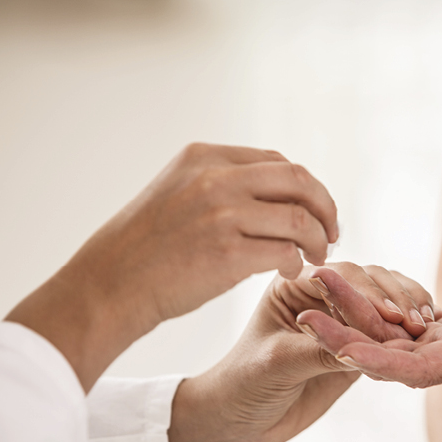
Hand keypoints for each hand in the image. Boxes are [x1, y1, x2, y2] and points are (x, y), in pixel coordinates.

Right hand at [8, 143, 338, 390]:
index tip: (316, 210)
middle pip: (298, 180)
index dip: (306, 186)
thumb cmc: (145, 247)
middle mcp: (214, 178)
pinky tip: (288, 271)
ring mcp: (221, 214)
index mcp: (204, 157)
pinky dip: (296, 262)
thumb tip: (277, 193)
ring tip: (316, 256)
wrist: (110, 284)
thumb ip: (220, 183)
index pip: (277, 161)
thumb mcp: (176, 191)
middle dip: (325, 207)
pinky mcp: (227, 254)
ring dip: (318, 239)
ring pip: (300, 218)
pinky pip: (286, 252)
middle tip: (332, 233)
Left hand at [168, 262, 435, 441]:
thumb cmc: (246, 384)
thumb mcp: (279, 363)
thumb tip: (364, 343)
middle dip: (393, 297)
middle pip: (368, 279)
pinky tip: (425, 334)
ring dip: (407, 307)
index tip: (388, 313)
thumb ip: (319, 349)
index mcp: (293, 283)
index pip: (338, 275)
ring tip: (422, 328)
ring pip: (385, 298)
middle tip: (412, 322)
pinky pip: (390, 327)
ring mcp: (343, 315)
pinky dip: (408, 328)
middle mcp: (321, 293)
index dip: (366, 291)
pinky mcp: (359, 340)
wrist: (244, 419)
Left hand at [299, 259, 441, 387]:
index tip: (336, 348)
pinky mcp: (434, 333)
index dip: (373, 359)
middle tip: (301, 308)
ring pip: (381, 335)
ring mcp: (436, 347)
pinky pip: (392, 323)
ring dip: (347, 314)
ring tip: (315, 281)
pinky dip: (366, 308)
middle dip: (341, 334)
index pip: (411, 368)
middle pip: (382, 353)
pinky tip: (341, 285)